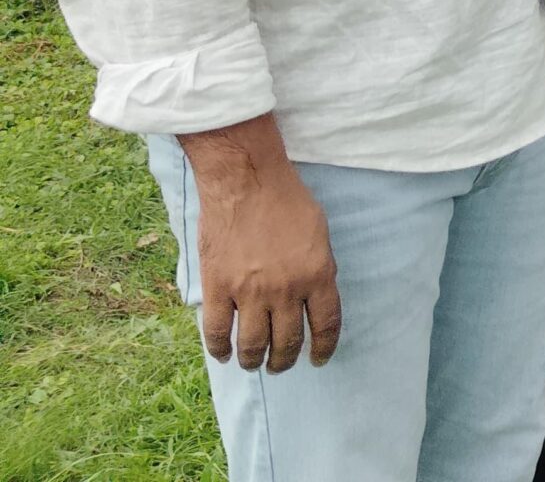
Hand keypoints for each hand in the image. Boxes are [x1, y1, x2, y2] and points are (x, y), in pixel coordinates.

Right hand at [178, 117, 340, 373]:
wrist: (246, 181)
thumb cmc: (287, 200)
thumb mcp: (319, 233)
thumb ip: (319, 268)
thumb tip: (315, 296)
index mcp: (318, 274)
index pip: (326, 325)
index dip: (323, 348)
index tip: (318, 359)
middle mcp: (285, 290)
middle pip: (287, 341)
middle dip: (285, 360)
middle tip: (280, 364)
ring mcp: (249, 292)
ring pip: (252, 344)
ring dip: (254, 360)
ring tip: (253, 363)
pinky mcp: (217, 288)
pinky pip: (217, 332)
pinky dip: (219, 349)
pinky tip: (223, 354)